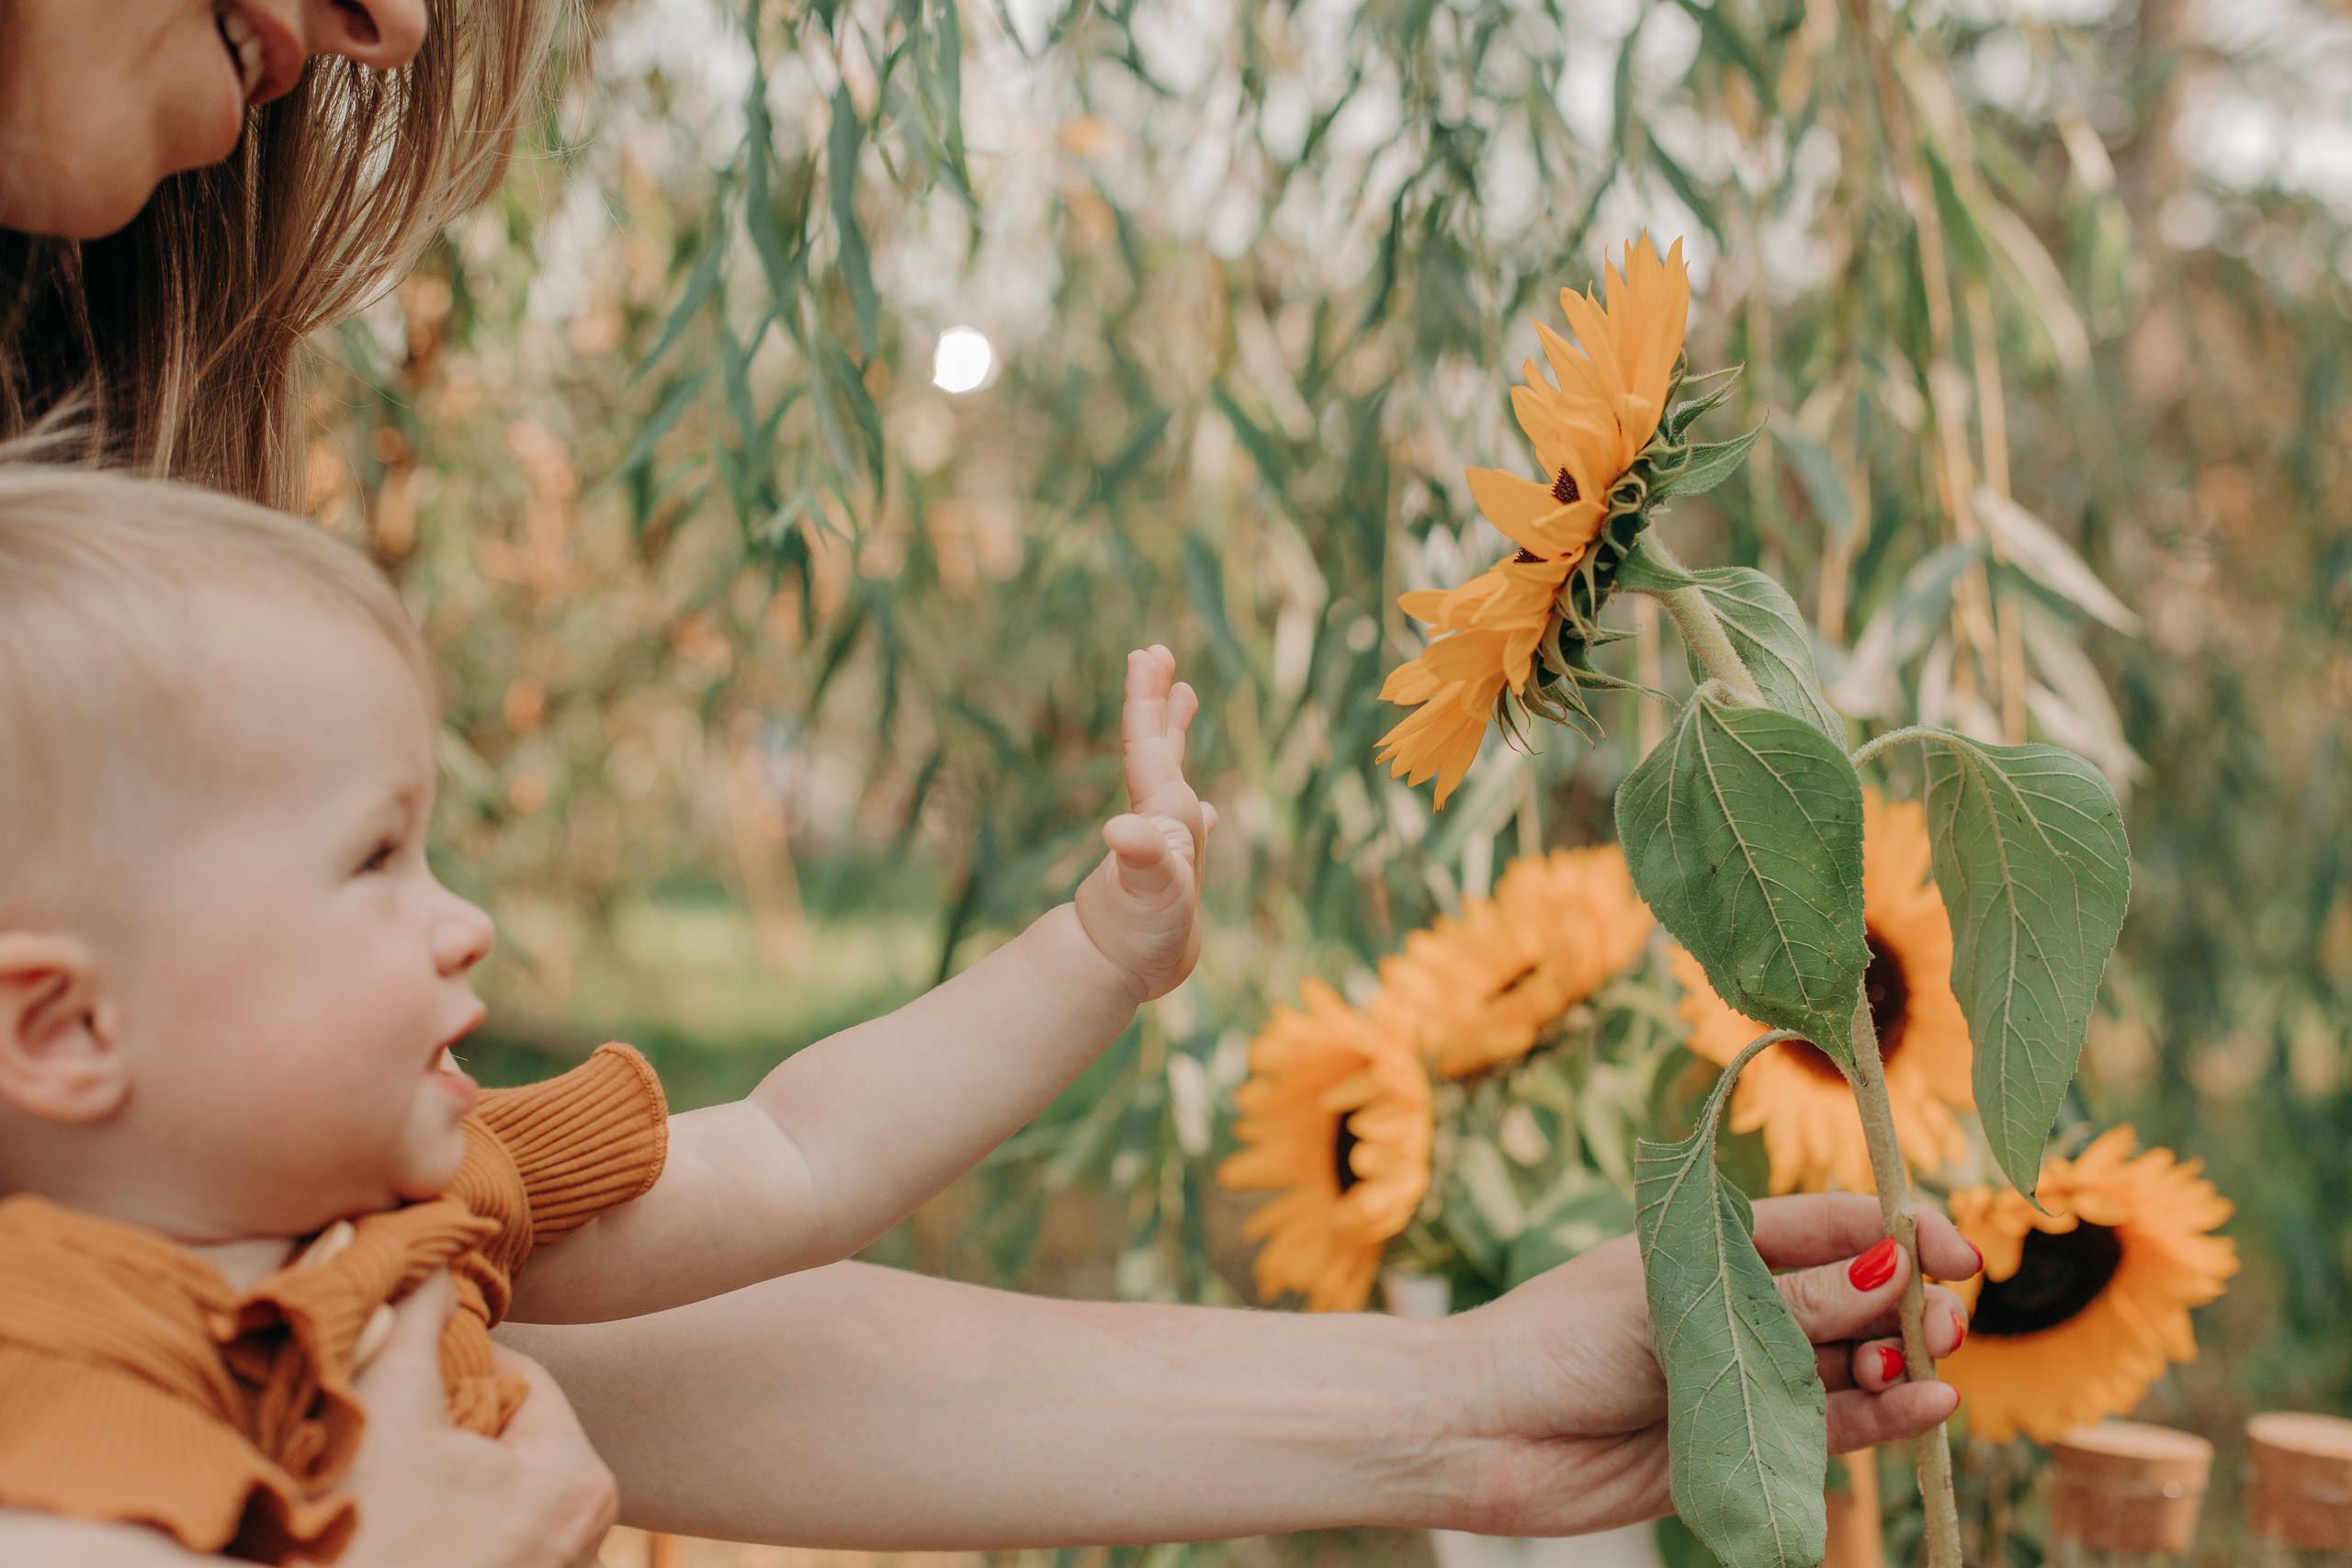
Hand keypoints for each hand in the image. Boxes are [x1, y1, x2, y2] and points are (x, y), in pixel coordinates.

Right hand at [339, 1272, 618, 1567]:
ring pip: (497, 1494)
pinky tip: (400, 1536)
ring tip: (391, 1492)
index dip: (460, 1367)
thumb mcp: (389, 1412)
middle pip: (514, 1440)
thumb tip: (434, 1250)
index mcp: (581, 1480)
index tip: (405, 1380)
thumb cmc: (365, 1539)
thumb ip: (415, 1323)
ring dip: (447, 1483)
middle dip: (453, 1430)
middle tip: (391, 1438)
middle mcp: (589, 1539)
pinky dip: (450, 1530)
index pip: (527, 1380)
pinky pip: (489, 1542)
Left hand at [1074, 645, 1215, 1001]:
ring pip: (1169, 775)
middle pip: (1153, 746)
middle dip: (1155, 699)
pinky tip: (1204, 810)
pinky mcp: (1173, 872)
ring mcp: (1165, 843)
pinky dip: (1195, 808)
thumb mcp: (1149, 891)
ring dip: (1174, 734)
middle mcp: (1157, 818)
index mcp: (1156, 812)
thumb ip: (1141, 858)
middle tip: (1155, 652)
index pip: (1145, 744)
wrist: (1123, 972)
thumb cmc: (1142, 933)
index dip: (1144, 699)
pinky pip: (1187, 826)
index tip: (1144, 654)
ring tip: (1184, 695)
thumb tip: (1119, 830)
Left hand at [1444, 1193, 1976, 1535]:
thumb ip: (1787, 1304)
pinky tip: (1924, 1406)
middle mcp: (1742, 1307)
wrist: (1481, 1431)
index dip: (1900, 1233)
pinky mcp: (1744, 1443)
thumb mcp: (1676, 1309)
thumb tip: (1892, 1272)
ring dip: (1897, 1361)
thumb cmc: (1558, 1341)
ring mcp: (1745, 1375)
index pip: (1831, 1226)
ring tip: (1928, 1364)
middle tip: (1942, 1321)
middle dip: (1908, 1303)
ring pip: (1850, 1363)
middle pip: (1854, 1296)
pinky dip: (1881, 1417)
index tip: (1959, 1251)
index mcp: (1717, 1244)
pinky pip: (1830, 1426)